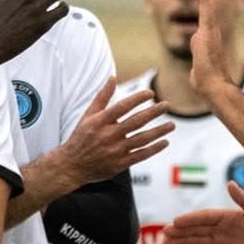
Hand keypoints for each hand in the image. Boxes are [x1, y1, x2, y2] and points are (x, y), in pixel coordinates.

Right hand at [57, 78, 173, 184]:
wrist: (72, 166)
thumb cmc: (81, 137)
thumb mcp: (88, 116)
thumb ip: (102, 97)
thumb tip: (113, 77)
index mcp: (100, 122)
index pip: (122, 107)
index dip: (137, 99)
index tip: (150, 93)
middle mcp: (108, 136)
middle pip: (136, 122)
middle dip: (153, 113)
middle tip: (167, 105)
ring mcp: (115, 151)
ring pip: (141, 139)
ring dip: (159, 132)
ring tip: (172, 125)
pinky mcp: (119, 164)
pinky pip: (140, 155)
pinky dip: (154, 149)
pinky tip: (165, 142)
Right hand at [164, 182, 243, 243]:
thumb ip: (243, 199)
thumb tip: (230, 183)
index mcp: (227, 215)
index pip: (204, 217)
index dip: (190, 219)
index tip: (176, 221)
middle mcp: (221, 228)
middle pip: (197, 230)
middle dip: (181, 231)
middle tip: (164, 232)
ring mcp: (222, 241)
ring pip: (198, 242)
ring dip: (183, 241)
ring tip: (167, 243)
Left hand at [187, 0, 227, 95]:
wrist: (213, 85)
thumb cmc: (205, 80)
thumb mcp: (197, 62)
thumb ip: (196, 50)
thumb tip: (194, 40)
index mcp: (207, 36)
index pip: (201, 13)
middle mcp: (210, 30)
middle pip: (204, 4)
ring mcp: (210, 30)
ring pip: (205, 3)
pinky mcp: (208, 31)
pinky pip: (205, 10)